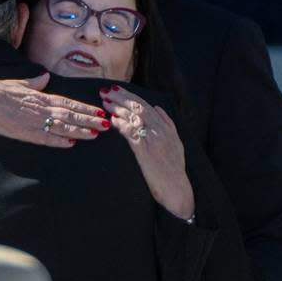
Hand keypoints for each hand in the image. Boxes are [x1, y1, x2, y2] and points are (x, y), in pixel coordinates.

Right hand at [0, 73, 108, 147]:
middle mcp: (41, 109)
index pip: (69, 103)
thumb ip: (33, 82)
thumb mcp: (18, 83)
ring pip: (63, 127)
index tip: (99, 111)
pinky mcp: (24, 132)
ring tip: (95, 135)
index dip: (85, 108)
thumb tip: (44, 77)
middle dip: (90, 120)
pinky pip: (45, 138)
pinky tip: (71, 144)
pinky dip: (59, 141)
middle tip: (106, 125)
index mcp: (41, 96)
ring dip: (80, 131)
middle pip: (71, 116)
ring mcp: (34, 121)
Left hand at [100, 85, 194, 218]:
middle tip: (106, 90)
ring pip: (135, 117)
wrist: (177, 190)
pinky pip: (132, 134)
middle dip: (121, 97)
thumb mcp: (175, 144)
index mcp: (168, 128)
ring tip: (105, 102)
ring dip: (118, 108)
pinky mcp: (146, 152)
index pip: (147, 106)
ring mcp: (155, 141)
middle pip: (139, 108)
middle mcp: (162, 131)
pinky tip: (113, 120)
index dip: (131, 97)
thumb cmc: (173, 170)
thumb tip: (158, 108)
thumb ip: (167, 125)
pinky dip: (122, 125)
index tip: (118, 90)